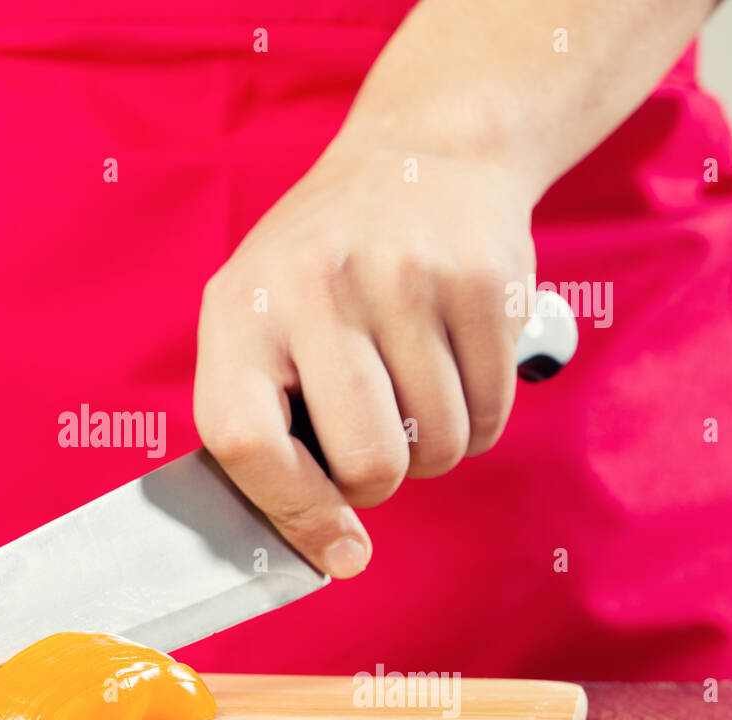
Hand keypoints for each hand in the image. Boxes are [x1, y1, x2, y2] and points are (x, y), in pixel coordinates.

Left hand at [194, 143, 536, 578]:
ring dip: (433, 447)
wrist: (424, 154)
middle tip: (376, 437)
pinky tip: (456, 367)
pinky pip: (492, 415)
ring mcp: (404, 279)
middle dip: (379, 480)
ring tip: (412, 388)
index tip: (335, 550)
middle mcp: (316, 287)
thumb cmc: (325, 266)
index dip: (290, 511)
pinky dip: (480, 418)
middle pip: (366, 464)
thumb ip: (265, 427)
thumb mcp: (259, 318)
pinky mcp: (483, 281)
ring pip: (439, 448)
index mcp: (239, 309)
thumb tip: (331, 552)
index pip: (245, 443)